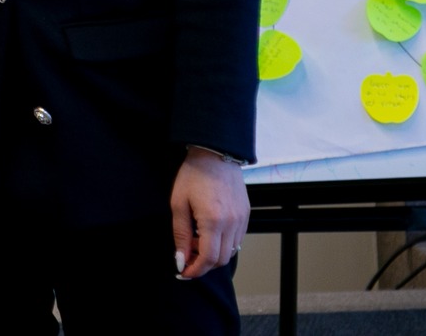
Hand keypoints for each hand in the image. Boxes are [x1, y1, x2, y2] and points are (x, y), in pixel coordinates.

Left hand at [171, 147, 249, 278]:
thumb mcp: (179, 204)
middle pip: (221, 260)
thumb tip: (181, 259)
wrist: (215, 154)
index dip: (195, 270)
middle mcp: (232, 223)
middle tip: (187, 256)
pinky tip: (209, 232)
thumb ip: (181, 235)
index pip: (208, 259)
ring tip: (197, 241)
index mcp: (213, 221)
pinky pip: (237, 239)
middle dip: (203, 264)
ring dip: (213, 254)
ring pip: (231, 251)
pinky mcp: (246, 214)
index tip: (183, 272)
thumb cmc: (193, 175)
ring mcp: (242, 219)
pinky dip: (223, 243)